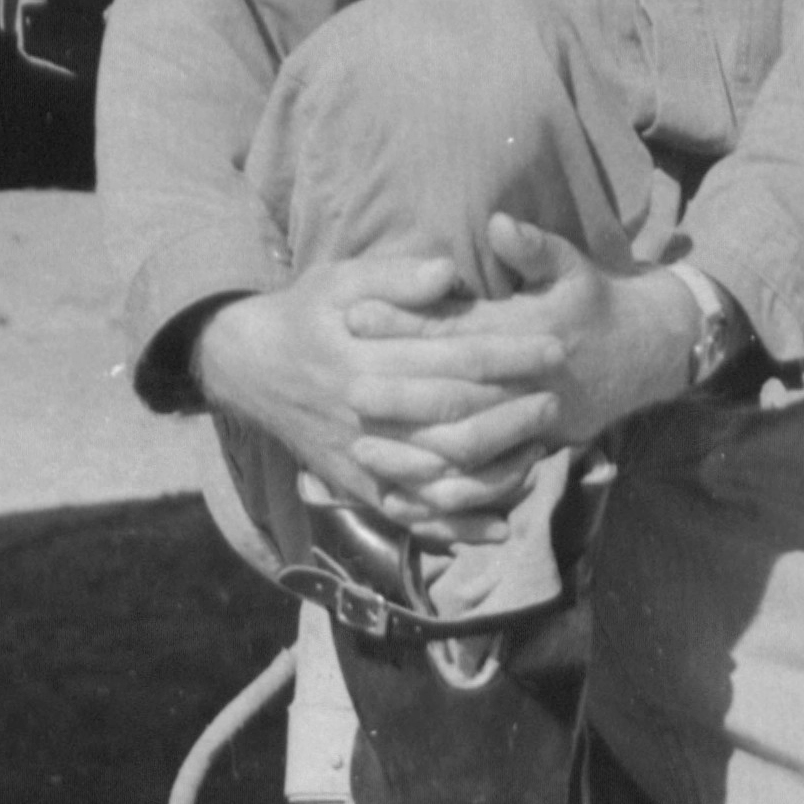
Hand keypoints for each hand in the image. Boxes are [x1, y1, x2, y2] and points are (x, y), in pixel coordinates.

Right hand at [189, 250, 569, 538]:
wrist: (248, 366)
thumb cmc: (307, 314)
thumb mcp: (341, 279)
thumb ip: (395, 276)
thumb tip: (449, 274)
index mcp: (366, 360)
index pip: (453, 360)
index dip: (509, 356)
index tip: (555, 349)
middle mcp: (364, 416)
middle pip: (453, 423)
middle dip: (512, 414)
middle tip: (556, 403)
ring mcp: (359, 458)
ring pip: (438, 477)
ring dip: (494, 472)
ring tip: (539, 454)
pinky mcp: (356, 487)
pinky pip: (409, 515)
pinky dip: (454, 527)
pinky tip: (496, 528)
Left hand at [338, 218, 697, 527]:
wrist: (645, 355)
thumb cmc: (594, 302)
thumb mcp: (571, 264)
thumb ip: (533, 246)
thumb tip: (496, 224)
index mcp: (532, 329)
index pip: (458, 330)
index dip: (405, 323)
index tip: (355, 316)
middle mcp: (531, 379)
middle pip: (457, 393)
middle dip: (399, 395)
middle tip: (346, 390)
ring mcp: (535, 421)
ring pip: (470, 444)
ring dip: (416, 449)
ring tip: (363, 446)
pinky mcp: (537, 448)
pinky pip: (488, 477)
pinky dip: (448, 490)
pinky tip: (407, 490)